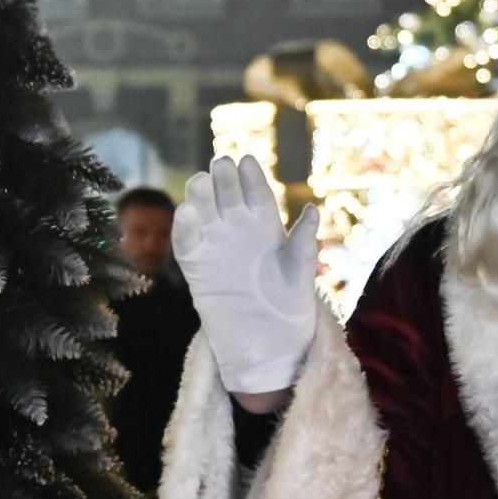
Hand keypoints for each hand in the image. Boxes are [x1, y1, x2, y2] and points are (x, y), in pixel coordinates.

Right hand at [173, 156, 319, 394]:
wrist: (269, 337)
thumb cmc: (289, 300)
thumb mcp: (301, 268)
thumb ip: (304, 240)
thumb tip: (313, 209)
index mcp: (265, 224)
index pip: (256, 193)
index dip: (251, 177)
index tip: (247, 161)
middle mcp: (237, 229)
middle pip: (227, 196)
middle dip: (224, 179)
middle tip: (222, 163)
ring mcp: (215, 244)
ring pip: (203, 212)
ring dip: (201, 196)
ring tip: (203, 181)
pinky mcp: (196, 265)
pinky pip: (186, 242)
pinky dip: (184, 227)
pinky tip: (187, 212)